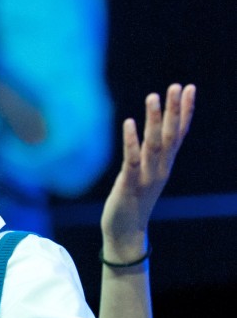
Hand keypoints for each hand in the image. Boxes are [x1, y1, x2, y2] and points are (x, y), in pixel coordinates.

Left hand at [101, 83, 195, 251]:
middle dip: (174, 110)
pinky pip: (132, 160)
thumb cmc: (135, 198)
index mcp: (165, 164)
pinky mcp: (130, 184)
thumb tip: (155, 130)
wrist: (126, 232)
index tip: (190, 88)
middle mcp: (160, 168)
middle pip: (170, 135)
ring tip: (153, 96)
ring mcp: (147, 176)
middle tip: (177, 86)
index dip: (185, 111)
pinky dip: (131, 141)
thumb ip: (153, 153)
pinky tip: (129, 123)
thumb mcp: (148, 172)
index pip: (179, 133)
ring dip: (154, 120)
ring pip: (154, 144)